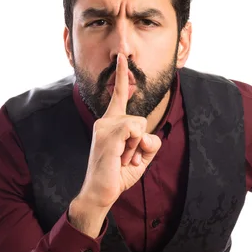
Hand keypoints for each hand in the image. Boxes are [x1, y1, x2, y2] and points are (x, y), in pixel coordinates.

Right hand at [77, 53, 161, 209]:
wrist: (101, 193)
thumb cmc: (118, 175)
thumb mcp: (141, 156)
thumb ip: (150, 141)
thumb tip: (147, 133)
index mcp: (110, 123)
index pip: (118, 95)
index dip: (121, 76)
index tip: (122, 58)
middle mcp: (105, 121)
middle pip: (140, 120)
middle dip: (141, 144)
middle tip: (125, 159)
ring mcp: (104, 126)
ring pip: (140, 125)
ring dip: (137, 147)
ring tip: (123, 159)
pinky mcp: (108, 134)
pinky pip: (135, 129)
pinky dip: (136, 146)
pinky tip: (123, 158)